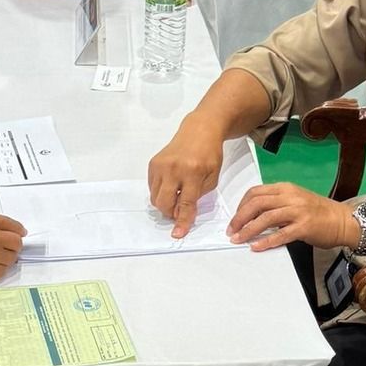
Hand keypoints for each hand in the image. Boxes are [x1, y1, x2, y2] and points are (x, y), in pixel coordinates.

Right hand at [147, 110, 225, 237]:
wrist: (199, 131)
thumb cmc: (209, 154)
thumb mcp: (212, 177)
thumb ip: (198, 196)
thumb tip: (181, 213)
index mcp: (193, 172)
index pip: (185, 203)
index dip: (182, 221)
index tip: (177, 234)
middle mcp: (174, 168)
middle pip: (165, 203)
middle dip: (170, 213)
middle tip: (179, 211)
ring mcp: (161, 165)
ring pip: (155, 197)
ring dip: (165, 204)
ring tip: (177, 196)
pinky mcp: (153, 164)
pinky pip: (152, 188)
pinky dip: (161, 192)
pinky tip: (172, 185)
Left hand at [228, 181, 354, 252]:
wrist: (343, 221)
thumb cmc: (319, 213)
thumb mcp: (295, 201)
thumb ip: (276, 204)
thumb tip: (254, 216)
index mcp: (285, 188)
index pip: (255, 192)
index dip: (240, 206)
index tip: (234, 219)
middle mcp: (290, 197)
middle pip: (256, 203)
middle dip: (239, 218)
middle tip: (232, 231)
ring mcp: (298, 211)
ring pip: (266, 218)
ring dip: (248, 230)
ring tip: (238, 240)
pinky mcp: (304, 227)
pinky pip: (281, 234)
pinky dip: (266, 241)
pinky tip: (256, 247)